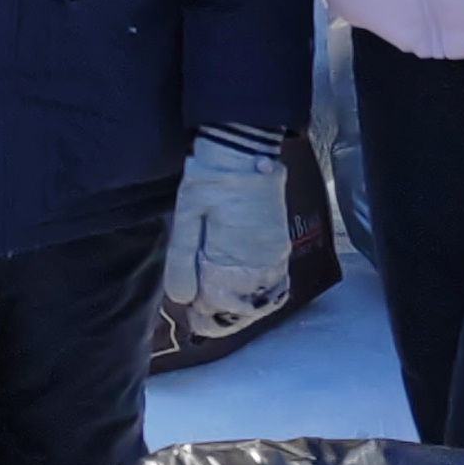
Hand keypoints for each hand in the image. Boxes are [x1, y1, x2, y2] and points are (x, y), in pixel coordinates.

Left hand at [161, 130, 295, 336]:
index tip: (189, 313)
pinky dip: (257, 294)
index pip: (222, 306)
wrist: (245, 147)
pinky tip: (241, 292)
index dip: (203, 315)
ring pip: (262, 300)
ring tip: (217, 305)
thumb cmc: (211, 177)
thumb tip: (182, 300)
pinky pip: (274, 283)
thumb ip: (182, 259)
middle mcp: (263, 262)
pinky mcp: (281, 244)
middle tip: (199, 312)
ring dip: (240, 308)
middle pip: (244, 309)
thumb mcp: (186, 215)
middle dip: (222, 316)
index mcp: (236, 257)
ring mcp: (276, 254)